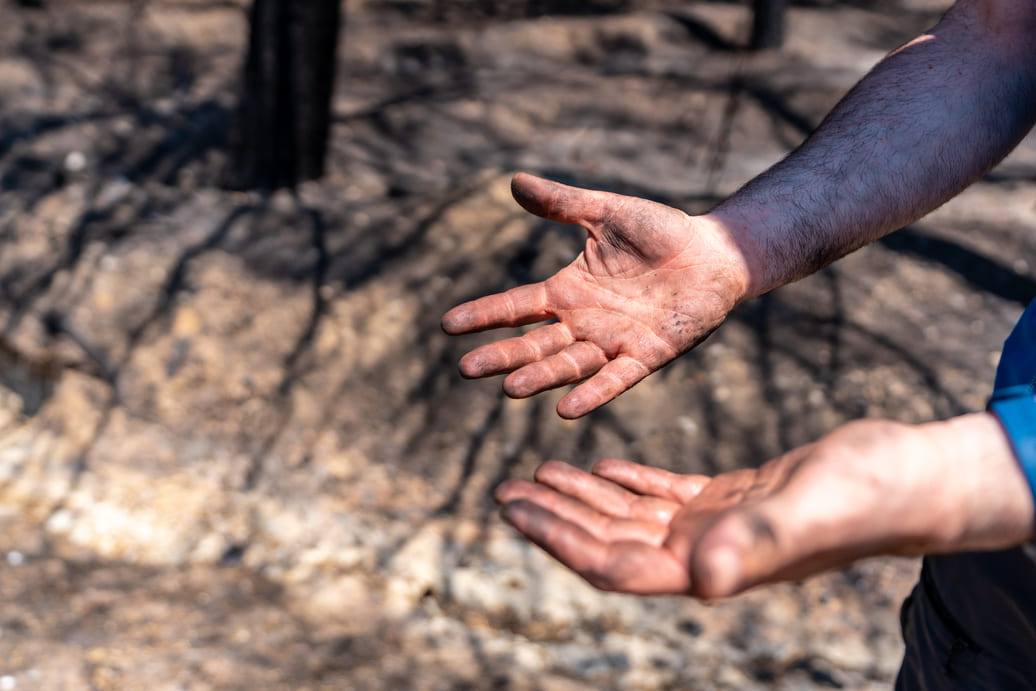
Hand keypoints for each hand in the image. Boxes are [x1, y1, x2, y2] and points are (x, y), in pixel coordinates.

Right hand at [442, 173, 748, 418]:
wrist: (714, 254)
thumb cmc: (661, 232)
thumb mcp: (606, 212)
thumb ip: (562, 203)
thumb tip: (514, 181)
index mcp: (568, 291)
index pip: (516, 306)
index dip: (484, 315)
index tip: (447, 325)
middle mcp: (584, 323)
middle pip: (534, 344)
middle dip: (501, 356)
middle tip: (466, 369)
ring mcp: (614, 342)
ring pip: (568, 365)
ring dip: (540, 378)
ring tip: (510, 389)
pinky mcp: (647, 355)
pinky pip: (616, 379)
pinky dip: (593, 393)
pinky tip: (567, 409)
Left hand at [494, 415, 1034, 597]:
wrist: (910, 479)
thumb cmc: (868, 496)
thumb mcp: (807, 511)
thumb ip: (755, 547)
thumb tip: (700, 584)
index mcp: (709, 566)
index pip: (614, 562)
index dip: (560, 539)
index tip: (515, 509)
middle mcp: (704, 553)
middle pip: (610, 539)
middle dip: (555, 517)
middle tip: (506, 489)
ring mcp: (716, 528)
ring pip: (631, 515)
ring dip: (583, 496)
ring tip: (539, 473)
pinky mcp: (731, 500)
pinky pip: (665, 494)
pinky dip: (629, 480)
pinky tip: (603, 466)